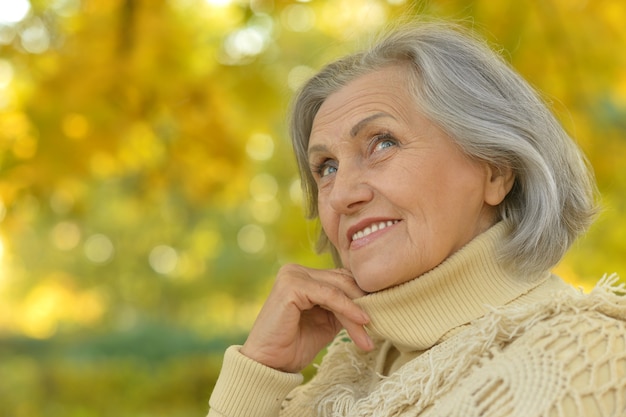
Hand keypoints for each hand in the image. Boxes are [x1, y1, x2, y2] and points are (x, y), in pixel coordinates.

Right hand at [240, 264, 372, 372]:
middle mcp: (296, 270)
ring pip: (338, 289)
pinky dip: (348, 309)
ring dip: (358, 311)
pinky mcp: (291, 285)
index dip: (362, 295)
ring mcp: (292, 275)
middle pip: (342, 281)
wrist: (269, 365)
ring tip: (370, 333)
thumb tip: (374, 303)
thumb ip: (343, 308)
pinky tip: (361, 322)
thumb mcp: (327, 322)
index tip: (383, 314)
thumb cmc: (294, 346)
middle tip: (380, 325)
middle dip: (363, 304)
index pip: (341, 278)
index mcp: (303, 276)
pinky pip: (329, 295)